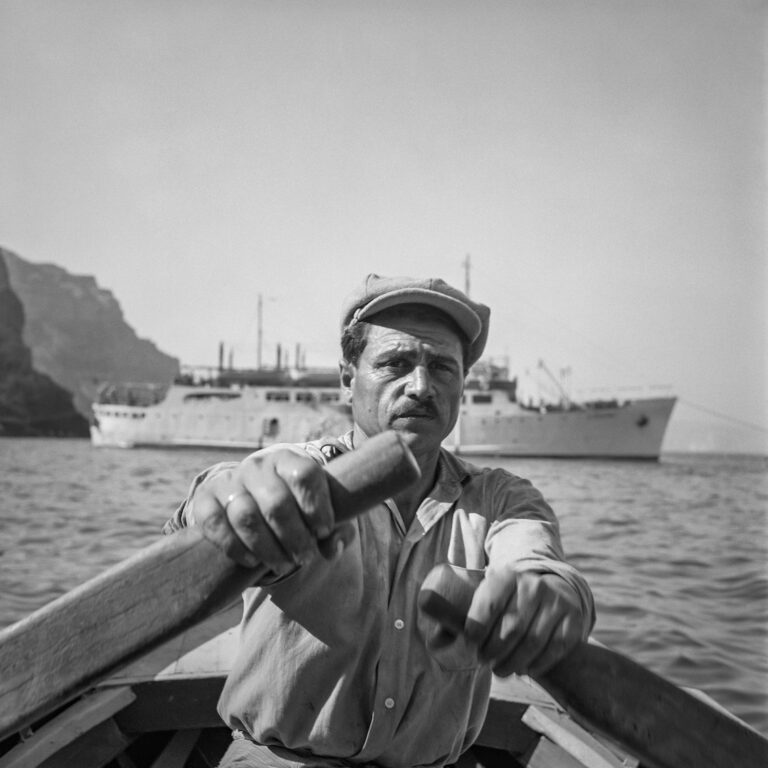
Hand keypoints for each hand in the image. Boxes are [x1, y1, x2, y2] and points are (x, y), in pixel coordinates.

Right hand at [190, 449, 350, 572]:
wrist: (247, 495)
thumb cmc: (293, 506)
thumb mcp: (316, 511)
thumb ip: (335, 530)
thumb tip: (333, 547)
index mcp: (288, 460)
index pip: (305, 476)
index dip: (317, 506)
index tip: (324, 531)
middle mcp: (257, 466)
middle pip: (277, 503)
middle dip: (295, 537)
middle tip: (305, 558)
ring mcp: (229, 481)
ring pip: (246, 517)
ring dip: (268, 549)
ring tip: (284, 566)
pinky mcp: (205, 500)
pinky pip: (216, 525)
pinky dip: (235, 548)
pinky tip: (253, 562)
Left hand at [464, 570, 584, 676]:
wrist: (552, 584)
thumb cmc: (510, 596)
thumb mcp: (491, 590)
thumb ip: (468, 607)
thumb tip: (437, 630)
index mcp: (507, 575)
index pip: (488, 605)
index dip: (476, 629)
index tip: (471, 644)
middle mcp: (533, 585)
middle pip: (510, 629)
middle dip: (493, 652)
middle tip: (485, 661)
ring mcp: (556, 601)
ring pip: (532, 642)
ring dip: (513, 663)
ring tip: (501, 670)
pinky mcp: (573, 618)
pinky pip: (555, 649)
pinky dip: (538, 665)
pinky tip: (525, 669)